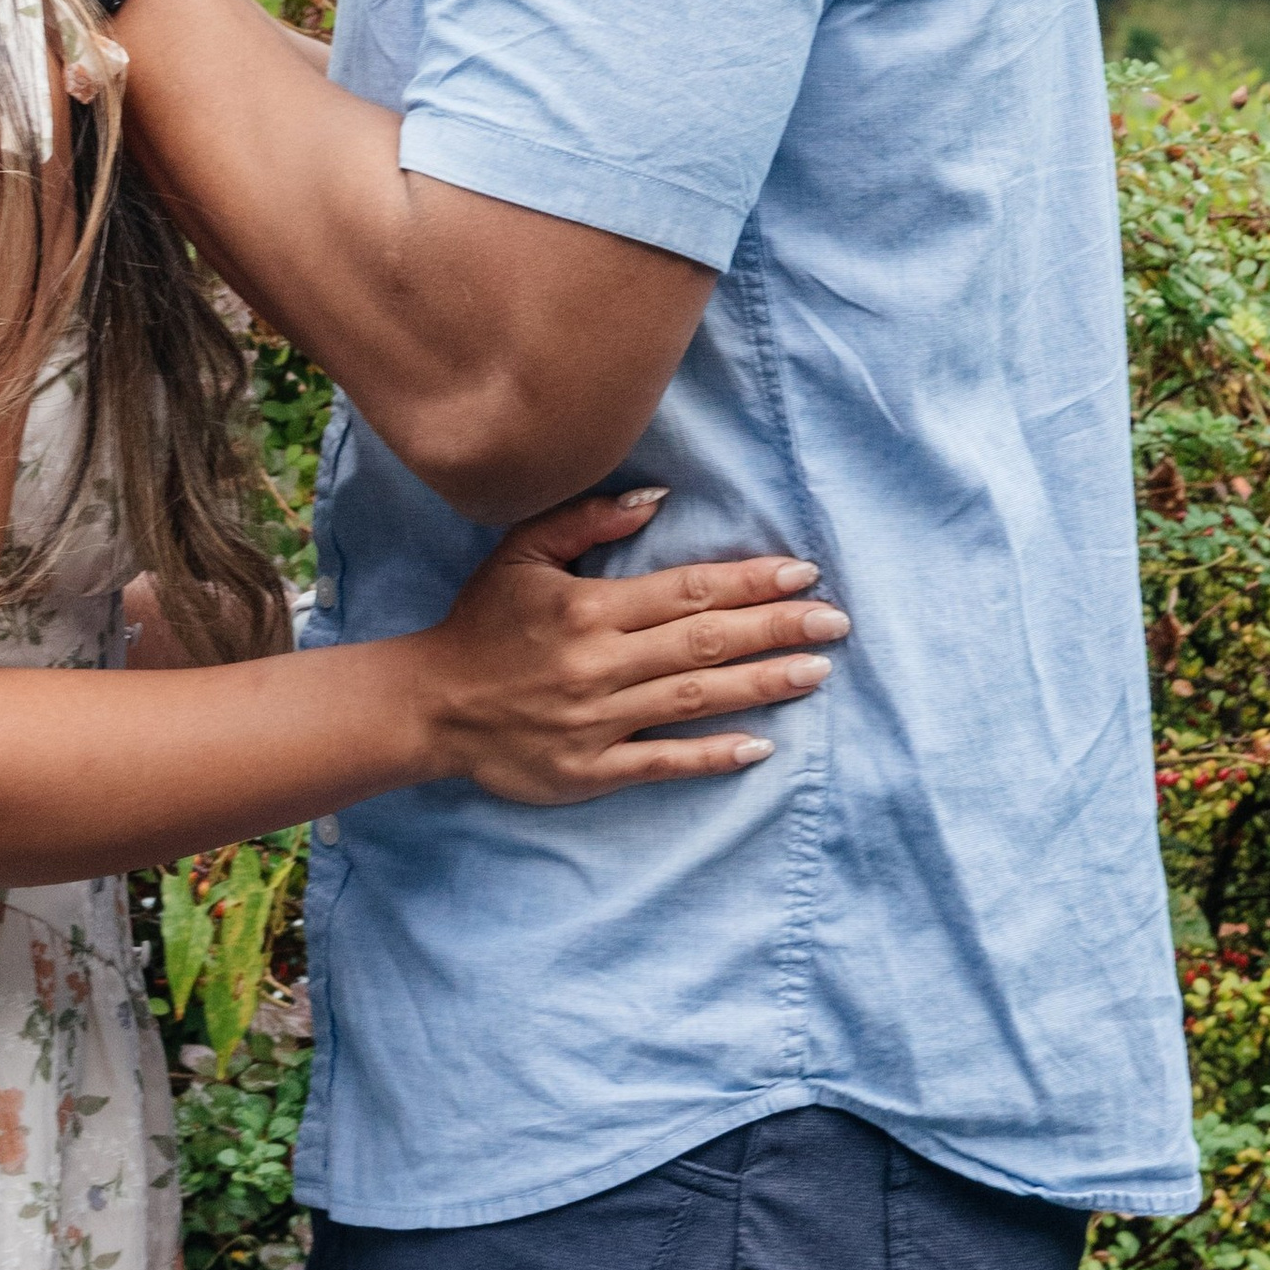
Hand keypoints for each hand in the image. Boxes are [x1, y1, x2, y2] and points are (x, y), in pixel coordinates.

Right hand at [409, 493, 846, 801]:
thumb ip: (587, 521)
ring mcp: (599, 720)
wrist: (433, 704)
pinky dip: (712, 755)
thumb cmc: (482, 623)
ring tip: (816, 672)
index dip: (748, 581)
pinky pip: (663, 761)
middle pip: (705, 642)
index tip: (802, 573)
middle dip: (775, 628)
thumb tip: (656, 498)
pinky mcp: (592, 770)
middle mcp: (601, 662)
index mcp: (589, 608)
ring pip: (695, 699)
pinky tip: (760, 747)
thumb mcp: (521, 554)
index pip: (687, 591)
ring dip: (761, 685)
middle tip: (835, 622)